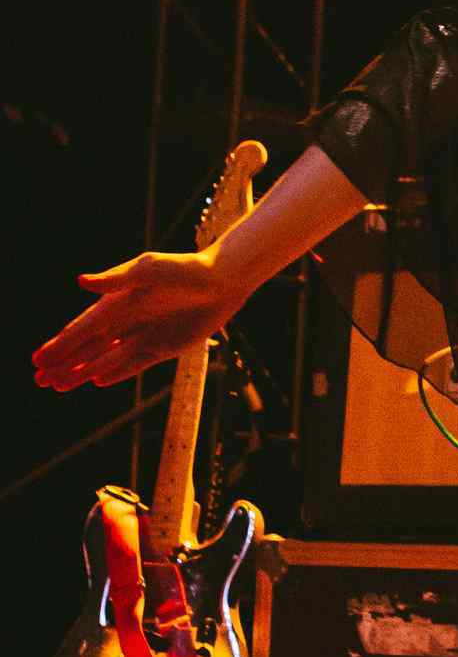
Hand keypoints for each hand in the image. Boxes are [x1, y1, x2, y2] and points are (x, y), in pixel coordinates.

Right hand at [32, 247, 247, 390]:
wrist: (221, 282)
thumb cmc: (184, 270)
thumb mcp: (149, 270)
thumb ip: (116, 279)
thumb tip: (81, 282)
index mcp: (118, 301)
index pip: (82, 329)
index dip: (60, 344)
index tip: (38, 359)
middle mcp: (126, 320)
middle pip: (88, 348)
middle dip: (63, 363)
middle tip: (38, 380)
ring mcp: (143, 335)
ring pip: (105, 359)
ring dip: (81, 372)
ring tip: (58, 386)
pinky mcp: (163, 348)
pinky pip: (132, 365)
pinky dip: (114, 373)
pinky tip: (95, 382)